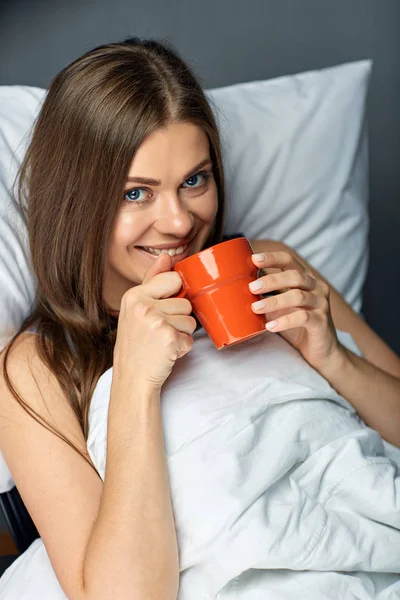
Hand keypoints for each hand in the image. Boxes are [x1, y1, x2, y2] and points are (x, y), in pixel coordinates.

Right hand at [113, 253, 196, 389]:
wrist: (132, 378)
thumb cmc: (136, 344)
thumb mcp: (137, 309)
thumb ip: (152, 281)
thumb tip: (166, 256)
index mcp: (135, 295)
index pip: (173, 279)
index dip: (174, 295)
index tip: (162, 310)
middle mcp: (143, 306)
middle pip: (185, 302)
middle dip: (179, 318)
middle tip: (159, 332)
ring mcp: (156, 323)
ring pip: (191, 320)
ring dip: (182, 334)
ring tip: (162, 341)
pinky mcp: (168, 339)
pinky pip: (190, 338)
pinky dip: (182, 348)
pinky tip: (166, 352)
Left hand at [249, 250, 341, 371]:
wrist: (321, 351)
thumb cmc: (296, 325)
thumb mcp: (280, 307)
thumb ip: (267, 296)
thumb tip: (237, 289)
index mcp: (306, 279)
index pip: (289, 261)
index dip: (273, 258)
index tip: (254, 259)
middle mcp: (316, 287)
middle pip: (294, 276)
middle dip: (271, 280)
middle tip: (251, 288)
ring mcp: (321, 304)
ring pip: (298, 296)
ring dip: (274, 301)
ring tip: (255, 308)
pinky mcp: (321, 322)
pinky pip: (303, 317)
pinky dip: (284, 321)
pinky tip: (270, 326)